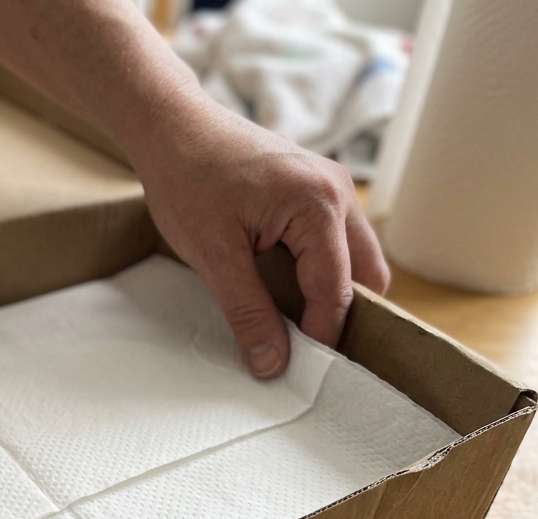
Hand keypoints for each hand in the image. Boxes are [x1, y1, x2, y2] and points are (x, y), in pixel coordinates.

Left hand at [0, 0, 388, 377]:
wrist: (172, 128)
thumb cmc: (187, 180)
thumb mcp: (213, 256)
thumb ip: (248, 312)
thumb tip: (273, 364)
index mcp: (319, 205)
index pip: (337, 290)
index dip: (322, 334)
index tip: (305, 370)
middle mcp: (338, 192)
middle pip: (365, 275)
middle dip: (342, 315)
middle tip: (308, 353)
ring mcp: (332, 186)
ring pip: (355, 259)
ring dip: (332, 293)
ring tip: (295, 326)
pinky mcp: (315, 189)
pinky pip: (336, 241)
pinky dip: (321, 271)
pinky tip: (288, 293)